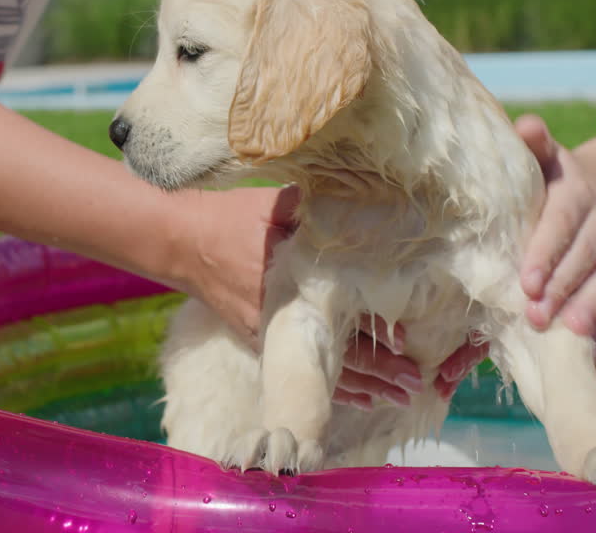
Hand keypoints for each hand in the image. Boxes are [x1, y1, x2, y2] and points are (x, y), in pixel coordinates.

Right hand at [178, 185, 490, 404]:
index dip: (377, 337)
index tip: (409, 345)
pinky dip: (331, 384)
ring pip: (321, 372)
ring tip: (394, 399)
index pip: (343, 322)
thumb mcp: (278, 204)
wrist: (180, 239)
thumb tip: (373, 197)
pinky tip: (357, 397)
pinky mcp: (261, 338)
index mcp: (293, 288)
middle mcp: (283, 321)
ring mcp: (270, 335)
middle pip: (339, 357)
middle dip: (379, 373)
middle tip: (415, 386)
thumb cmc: (232, 217)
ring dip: (360, 387)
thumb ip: (322, 207)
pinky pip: (301, 369)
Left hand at [514, 114, 595, 352]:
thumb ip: (533, 142)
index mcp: (577, 194)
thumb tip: (525, 125)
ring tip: (569, 339)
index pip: (561, 225)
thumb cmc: (557, 177)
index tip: (527, 283)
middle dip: (563, 291)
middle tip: (536, 318)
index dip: (546, 254)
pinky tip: (592, 355)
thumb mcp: (545, 155)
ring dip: (590, 312)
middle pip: (585, 260)